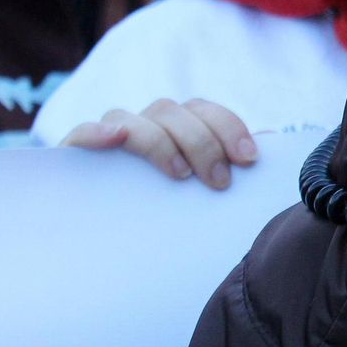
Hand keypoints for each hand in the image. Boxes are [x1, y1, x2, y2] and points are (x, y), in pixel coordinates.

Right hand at [61, 98, 258, 189]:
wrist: (97, 235)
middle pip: (174, 113)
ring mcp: (110, 135)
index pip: (205, 111)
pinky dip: (97, 132)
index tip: (249, 159)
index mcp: (177, 126)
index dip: (229, 128)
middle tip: (218, 181)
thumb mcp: (197, 187)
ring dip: (159, 141)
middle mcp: (145, 124)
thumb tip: (271, 143)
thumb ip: (225, 162)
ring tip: (178, 174)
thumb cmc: (161, 205)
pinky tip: (113, 140)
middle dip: (202, 143)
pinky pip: (82, 132)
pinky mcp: (75, 153)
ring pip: (133, 120)